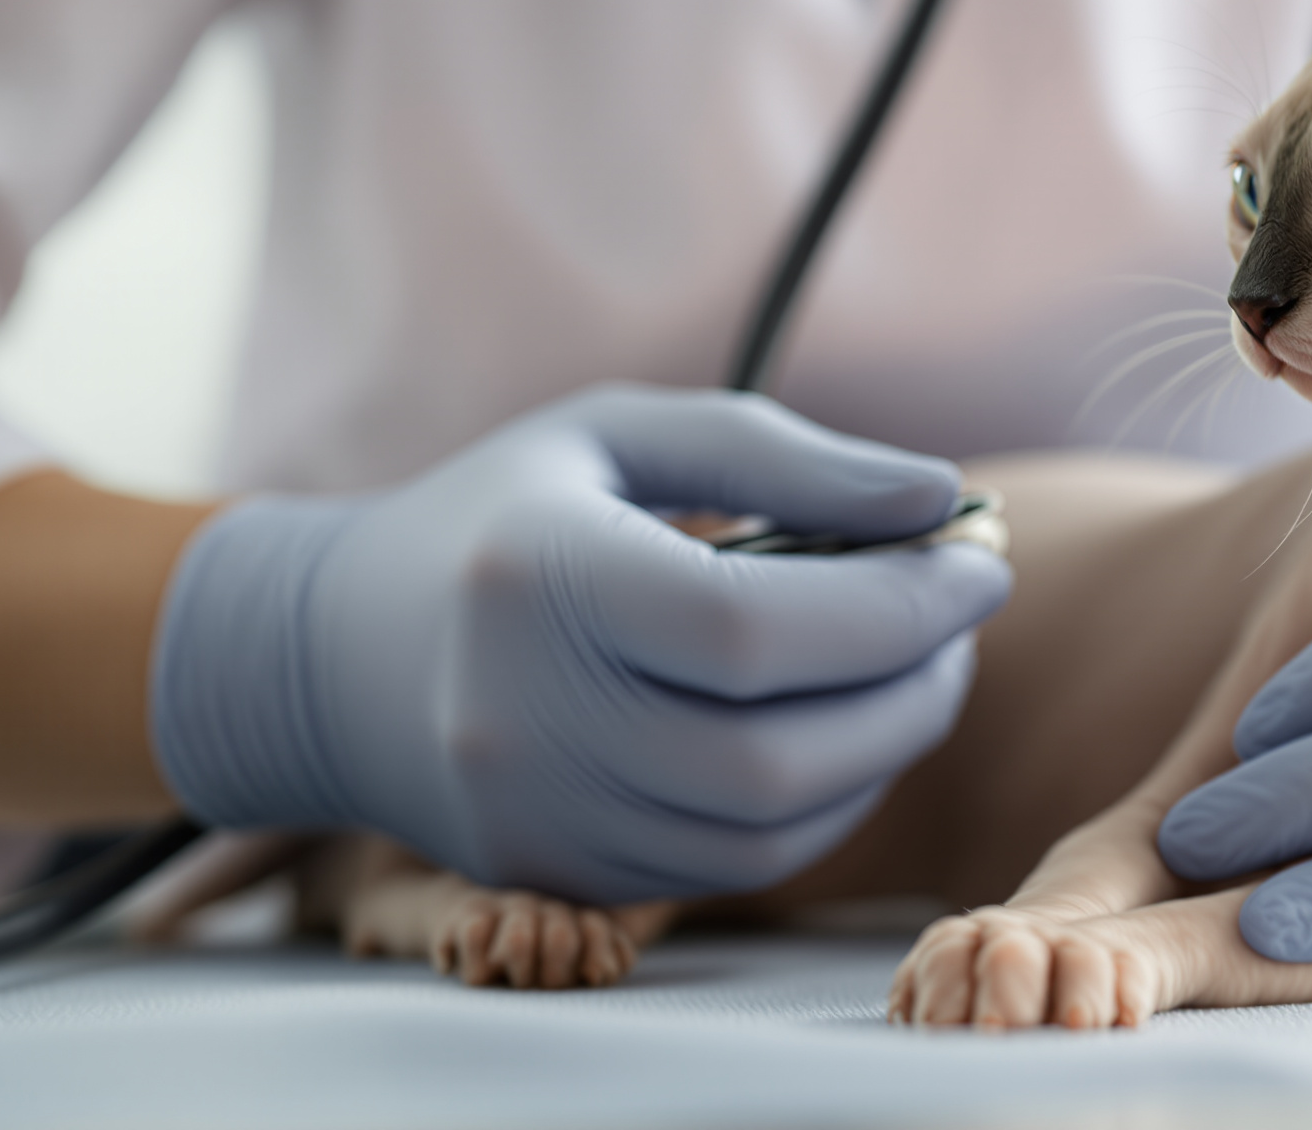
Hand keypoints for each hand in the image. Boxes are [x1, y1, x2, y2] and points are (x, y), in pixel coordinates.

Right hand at [149, 384, 1011, 902]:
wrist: (333, 656)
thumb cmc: (504, 517)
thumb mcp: (623, 437)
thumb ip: (784, 458)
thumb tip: (937, 501)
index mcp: (538, 580)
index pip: (752, 628)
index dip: (897, 601)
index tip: (978, 554)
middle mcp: (526, 717)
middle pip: (775, 749)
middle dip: (915, 682)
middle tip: (962, 612)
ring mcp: (540, 815)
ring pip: (768, 826)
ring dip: (886, 747)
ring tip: (920, 664)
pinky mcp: (559, 873)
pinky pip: (736, 865)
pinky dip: (823, 801)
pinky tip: (845, 727)